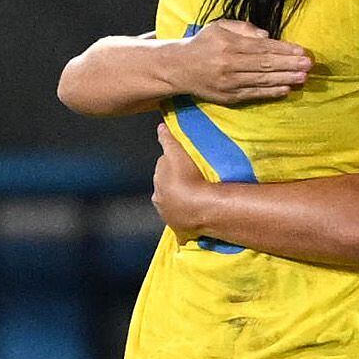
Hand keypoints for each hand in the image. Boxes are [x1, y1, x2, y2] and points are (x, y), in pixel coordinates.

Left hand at [152, 121, 217, 236]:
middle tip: (193, 181)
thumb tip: (159, 127)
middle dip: (175, 185)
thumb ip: (167, 139)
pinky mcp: (180, 232)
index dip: (174, 165)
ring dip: (181, 203)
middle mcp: (160, 200)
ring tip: (196, 199)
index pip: (163, 169)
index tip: (186, 165)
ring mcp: (169, 217)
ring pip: (173, 207)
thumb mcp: (177, 152)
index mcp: (158, 182)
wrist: (200, 207)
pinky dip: (186, 225)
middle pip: (167, 189)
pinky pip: (182, 228)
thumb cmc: (189, 178)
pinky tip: (194, 224)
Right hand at [166, 20, 309, 105]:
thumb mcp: (219, 27)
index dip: (283, 50)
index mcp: (229, 44)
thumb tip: (267, 36)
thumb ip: (243, 28)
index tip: (301, 50)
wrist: (178, 68)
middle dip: (289, 64)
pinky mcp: (228, 97)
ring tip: (303, 78)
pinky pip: (253, 94)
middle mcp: (229, 64)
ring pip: (262, 80)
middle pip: (265, 64)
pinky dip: (270, 92)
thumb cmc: (203, 44)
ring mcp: (229, 82)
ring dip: (285, 79)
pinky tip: (285, 89)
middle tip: (309, 64)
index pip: (262, 47)